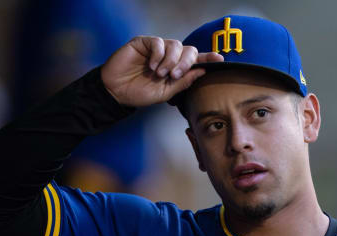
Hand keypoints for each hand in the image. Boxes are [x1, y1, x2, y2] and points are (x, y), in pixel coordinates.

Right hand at [101, 36, 223, 106]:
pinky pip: (159, 42)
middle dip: (186, 63)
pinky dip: (159, 55)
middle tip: (175, 75)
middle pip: (189, 50)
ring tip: (160, 73)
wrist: (117, 92)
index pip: (196, 60)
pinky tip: (152, 66)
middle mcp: (169, 56)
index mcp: (177, 68)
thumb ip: (183, 82)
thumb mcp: (165, 92)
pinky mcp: (144, 42)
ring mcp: (157, 48)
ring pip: (176, 45)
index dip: (208, 58)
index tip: (220, 59)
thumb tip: (201, 71)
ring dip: (171, 60)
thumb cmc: (140, 92)